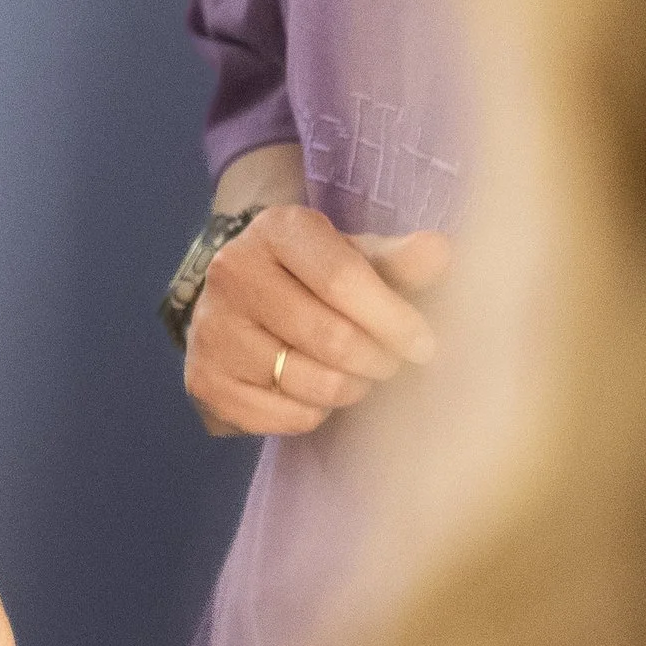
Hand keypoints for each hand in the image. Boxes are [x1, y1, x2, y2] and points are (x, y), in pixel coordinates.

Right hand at [185, 203, 449, 437]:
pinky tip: (315, 393)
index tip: (425, 345)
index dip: (393, 320)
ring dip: (350, 389)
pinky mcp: (204, 380)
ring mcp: (212, 329)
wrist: (238, 297)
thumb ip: (398, 260)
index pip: (343, 279)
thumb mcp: (355, 256)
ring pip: (308, 382)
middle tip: (391, 364)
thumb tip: (441, 252)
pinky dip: (314, 414)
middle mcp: (233, 272)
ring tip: (357, 377)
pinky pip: (283, 416)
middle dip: (377, 361)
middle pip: (330, 337)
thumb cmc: (313, 277)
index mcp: (277, 229)